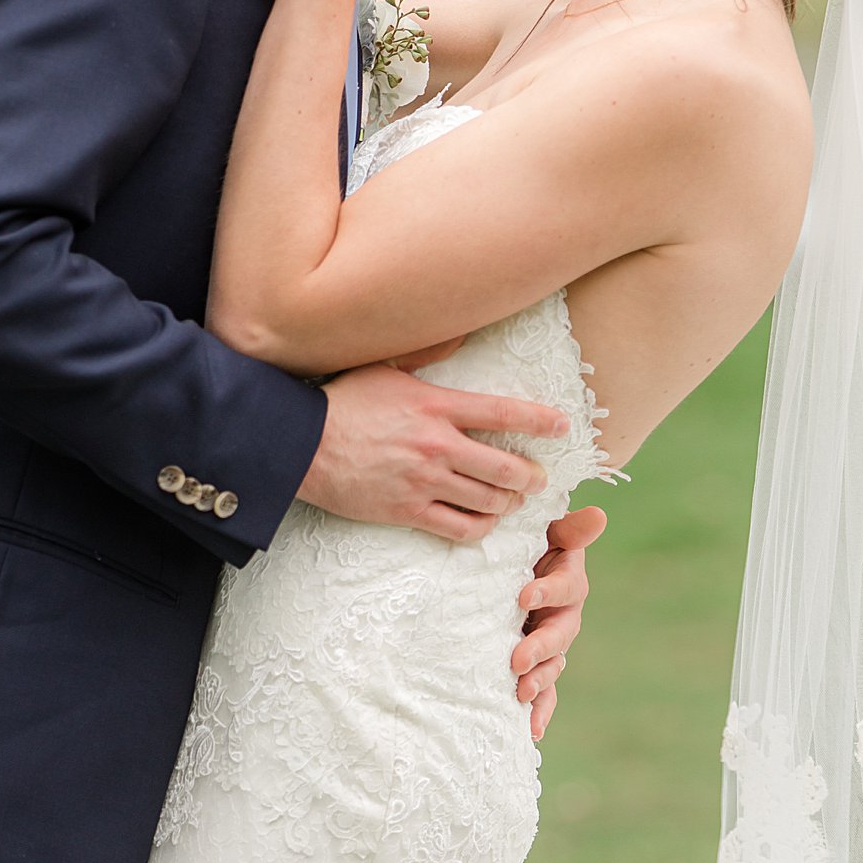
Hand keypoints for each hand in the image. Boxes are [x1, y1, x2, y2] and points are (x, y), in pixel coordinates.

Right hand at [299, 360, 568, 542]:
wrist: (300, 444)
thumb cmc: (342, 401)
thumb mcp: (386, 368)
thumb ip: (428, 353)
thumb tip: (460, 333)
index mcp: (436, 405)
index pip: (503, 413)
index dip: (540, 421)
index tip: (562, 426)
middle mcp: (437, 445)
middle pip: (507, 468)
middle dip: (532, 476)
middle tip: (538, 477)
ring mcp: (423, 481)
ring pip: (489, 501)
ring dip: (509, 503)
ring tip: (513, 500)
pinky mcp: (407, 510)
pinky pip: (459, 528)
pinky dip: (481, 528)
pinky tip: (484, 522)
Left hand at [513, 505, 604, 740]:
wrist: (506, 568)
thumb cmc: (524, 544)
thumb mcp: (543, 531)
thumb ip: (568, 529)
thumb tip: (599, 515)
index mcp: (566, 579)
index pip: (566, 586)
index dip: (549, 591)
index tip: (523, 595)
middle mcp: (564, 614)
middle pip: (561, 633)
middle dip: (541, 647)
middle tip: (518, 658)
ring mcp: (552, 642)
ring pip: (554, 665)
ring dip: (540, 680)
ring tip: (520, 692)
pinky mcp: (538, 665)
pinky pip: (544, 691)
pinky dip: (539, 710)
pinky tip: (531, 730)